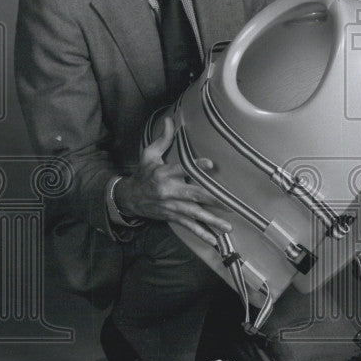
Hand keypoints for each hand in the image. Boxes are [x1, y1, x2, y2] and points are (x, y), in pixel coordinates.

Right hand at [115, 116, 230, 244]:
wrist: (129, 198)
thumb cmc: (143, 173)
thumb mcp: (149, 155)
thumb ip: (163, 139)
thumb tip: (171, 120)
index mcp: (164, 174)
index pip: (182, 169)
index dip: (196, 166)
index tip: (211, 165)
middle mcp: (168, 191)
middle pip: (194, 195)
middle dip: (213, 201)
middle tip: (231, 205)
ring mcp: (171, 206)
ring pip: (194, 214)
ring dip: (212, 221)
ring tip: (228, 227)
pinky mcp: (172, 216)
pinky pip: (188, 226)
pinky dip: (201, 233)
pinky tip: (214, 240)